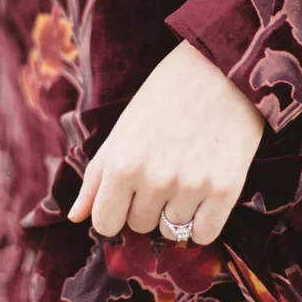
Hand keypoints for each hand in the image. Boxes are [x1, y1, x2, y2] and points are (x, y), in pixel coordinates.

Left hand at [68, 39, 265, 244]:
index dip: (115, 212)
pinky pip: (205, 234)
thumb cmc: (166, 95)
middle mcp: (153, 179)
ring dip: (177, 212)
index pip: (105, 224)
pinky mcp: (225, 189)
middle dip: (147, 207)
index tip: (128, 196)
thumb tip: (76, 218)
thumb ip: (97, 176)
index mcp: (121, 164)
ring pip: (173, 231)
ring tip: (187, 174)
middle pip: (140, 227)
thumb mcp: (122, 129)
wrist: (221, 68)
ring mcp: (191, 186)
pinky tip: (206, 194)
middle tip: (164, 171)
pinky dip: (203, 223)